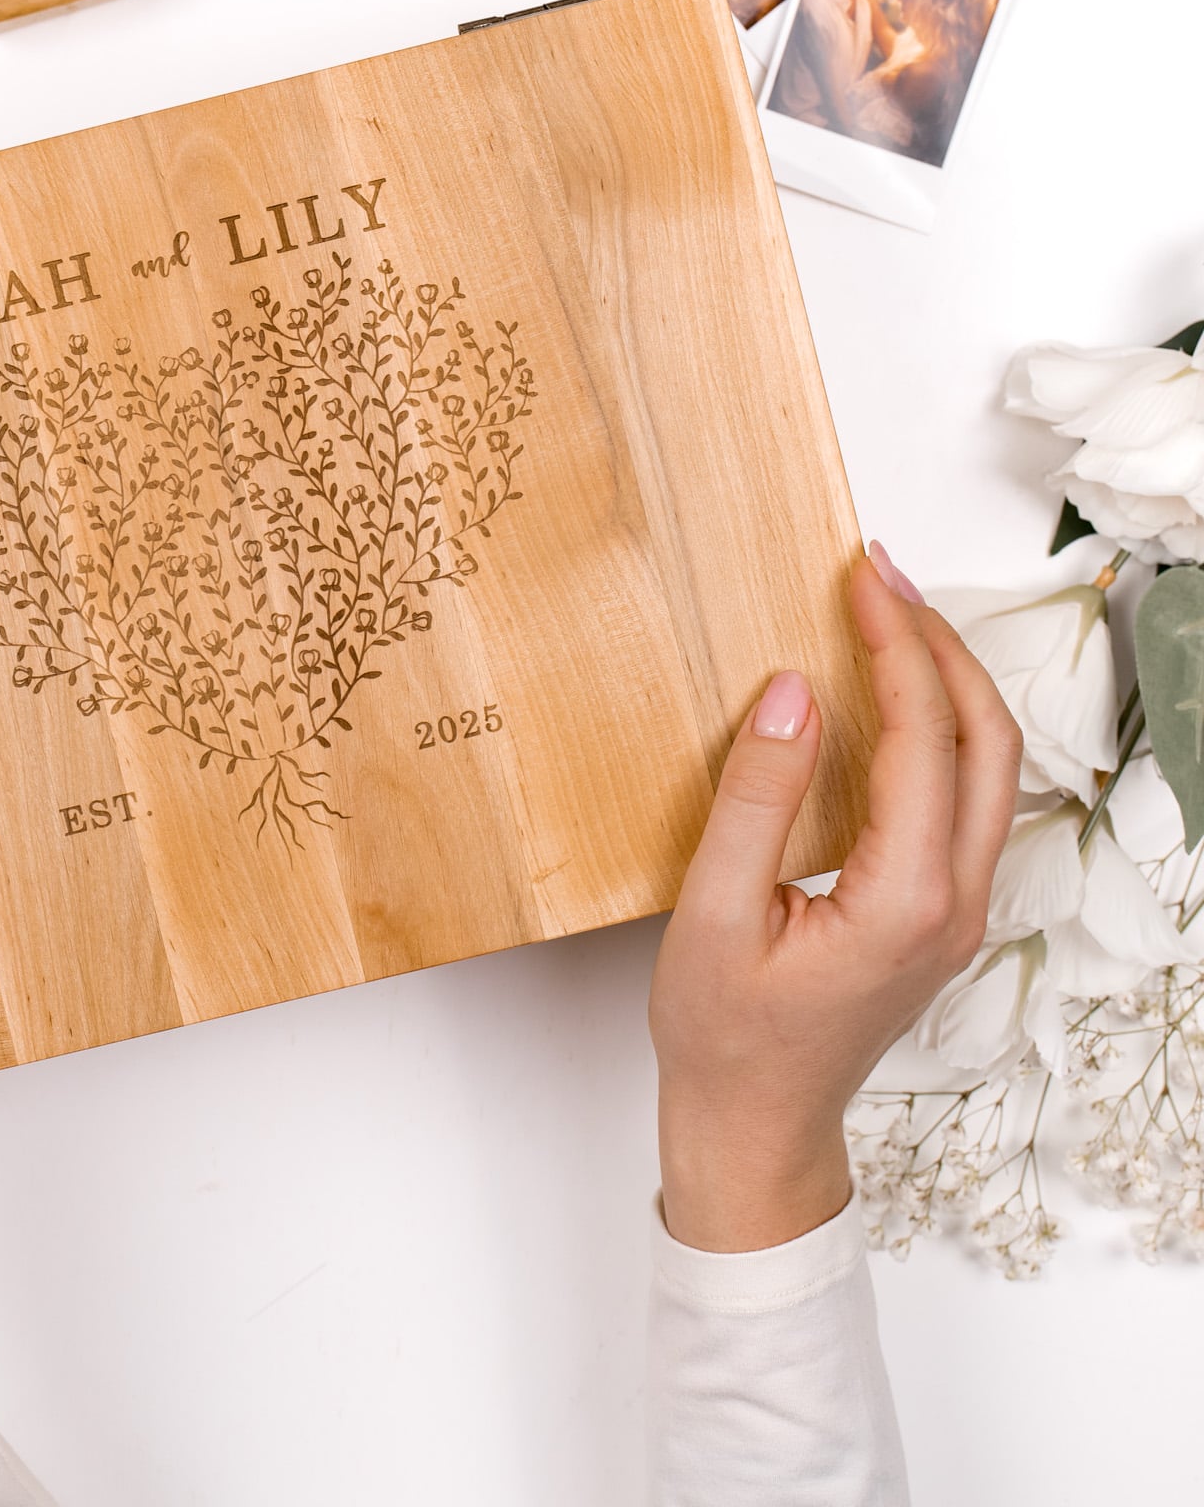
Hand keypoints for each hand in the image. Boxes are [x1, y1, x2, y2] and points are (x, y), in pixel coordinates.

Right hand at [649, 543, 1020, 1251]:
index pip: (924, 738)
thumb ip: (756, 798)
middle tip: (879, 578)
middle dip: (940, 645)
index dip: (895, 645)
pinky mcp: (936, 912)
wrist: (754, 1126)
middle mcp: (953, 900)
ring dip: (948, 683)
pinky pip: (964, 798)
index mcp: (904, 898)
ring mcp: (956, 909)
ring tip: (887, 618)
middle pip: (989, 741)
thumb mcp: (713, 912)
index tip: (859, 578)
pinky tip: (885, 700)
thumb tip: (792, 692)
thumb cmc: (724, 1035)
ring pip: (990, 768)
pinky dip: (938, 729)